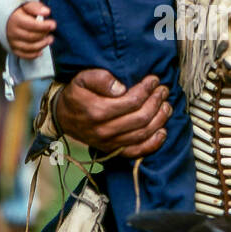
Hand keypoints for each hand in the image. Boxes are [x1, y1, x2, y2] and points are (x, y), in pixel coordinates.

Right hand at [6, 1, 55, 57]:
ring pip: (29, 47)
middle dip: (44, 35)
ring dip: (42, 45)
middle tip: (51, 33)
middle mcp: (12, 32)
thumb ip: (35, 7)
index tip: (53, 24)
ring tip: (49, 40)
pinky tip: (41, 51)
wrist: (6, 19)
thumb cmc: (19, 11)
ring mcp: (12, 42)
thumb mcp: (26, 5)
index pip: (31, 25)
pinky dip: (34, 55)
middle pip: (31, 37)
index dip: (44, 26)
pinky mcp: (13, 49)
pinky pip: (24, 55)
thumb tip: (46, 12)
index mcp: (15, 19)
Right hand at [55, 68, 171, 157]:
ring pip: (142, 134)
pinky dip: (153, 144)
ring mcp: (109, 143)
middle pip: (140, 118)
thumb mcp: (82, 79)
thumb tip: (121, 87)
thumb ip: (100, 79)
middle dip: (156, 102)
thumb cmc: (76, 95)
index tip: (154, 80)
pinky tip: (163, 131)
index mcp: (97, 111)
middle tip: (163, 90)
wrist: (64, 117)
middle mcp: (104, 130)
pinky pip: (137, 152)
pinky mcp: (113, 151)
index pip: (131, 101)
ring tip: (166, 105)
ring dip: (159, 119)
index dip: (146, 90)